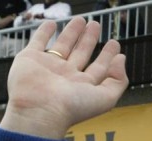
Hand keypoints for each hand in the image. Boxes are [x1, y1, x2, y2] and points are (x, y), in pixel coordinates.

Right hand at [0, 18, 127, 138]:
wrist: (39, 110)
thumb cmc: (72, 108)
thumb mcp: (105, 98)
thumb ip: (117, 80)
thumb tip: (121, 59)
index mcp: (82, 86)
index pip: (98, 68)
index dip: (107, 56)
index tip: (115, 44)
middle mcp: (65, 77)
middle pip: (80, 54)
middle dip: (89, 40)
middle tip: (96, 25)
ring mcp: (48, 67)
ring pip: (62, 45)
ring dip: (72, 32)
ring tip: (81, 20)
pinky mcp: (30, 58)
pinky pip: (38, 41)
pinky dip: (44, 32)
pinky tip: (52, 24)